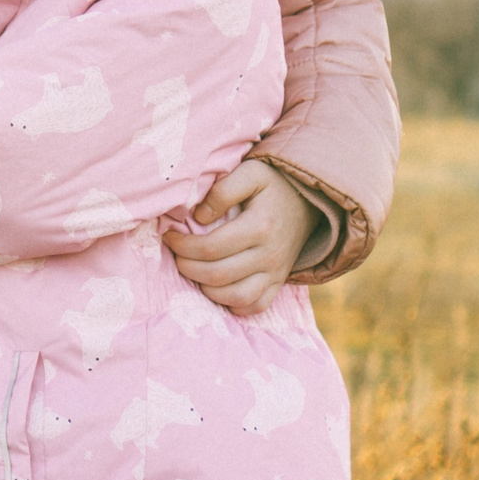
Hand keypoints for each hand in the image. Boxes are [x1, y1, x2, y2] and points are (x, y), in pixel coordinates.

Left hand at [163, 160, 311, 316]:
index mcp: (259, 227)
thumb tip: (199, 217)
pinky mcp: (278, 282)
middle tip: (177, 254)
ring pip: (235, 297)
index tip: (169, 236)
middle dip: (187, 267)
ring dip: (206, 289)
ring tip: (195, 270)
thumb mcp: (250, 172)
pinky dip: (233, 305)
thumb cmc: (273, 184)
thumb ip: (222, 191)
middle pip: (217, 275)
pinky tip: (218, 289)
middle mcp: (269, 255)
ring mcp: (276, 272)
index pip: (210, 248)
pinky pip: (256, 306)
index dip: (182, 246)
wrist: (309, 199)